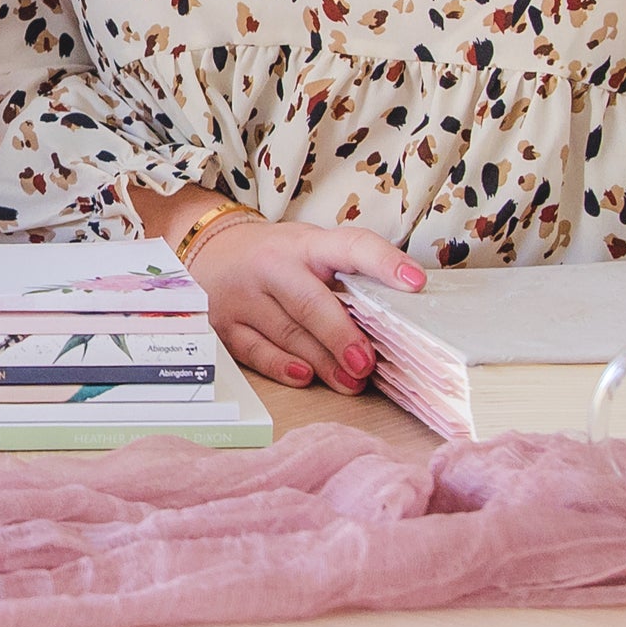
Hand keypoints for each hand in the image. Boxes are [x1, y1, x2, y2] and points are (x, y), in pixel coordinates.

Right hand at [135, 192, 419, 395]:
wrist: (209, 250)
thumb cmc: (280, 258)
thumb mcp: (310, 250)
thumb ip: (343, 278)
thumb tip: (392, 322)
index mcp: (306, 244)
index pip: (350, 246)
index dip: (383, 262)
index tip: (416, 282)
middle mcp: (273, 265)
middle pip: (310, 302)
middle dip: (341, 335)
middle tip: (367, 363)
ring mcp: (244, 295)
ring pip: (287, 332)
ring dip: (322, 361)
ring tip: (351, 383)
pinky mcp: (224, 323)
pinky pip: (255, 350)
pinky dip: (280, 366)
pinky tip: (304, 377)